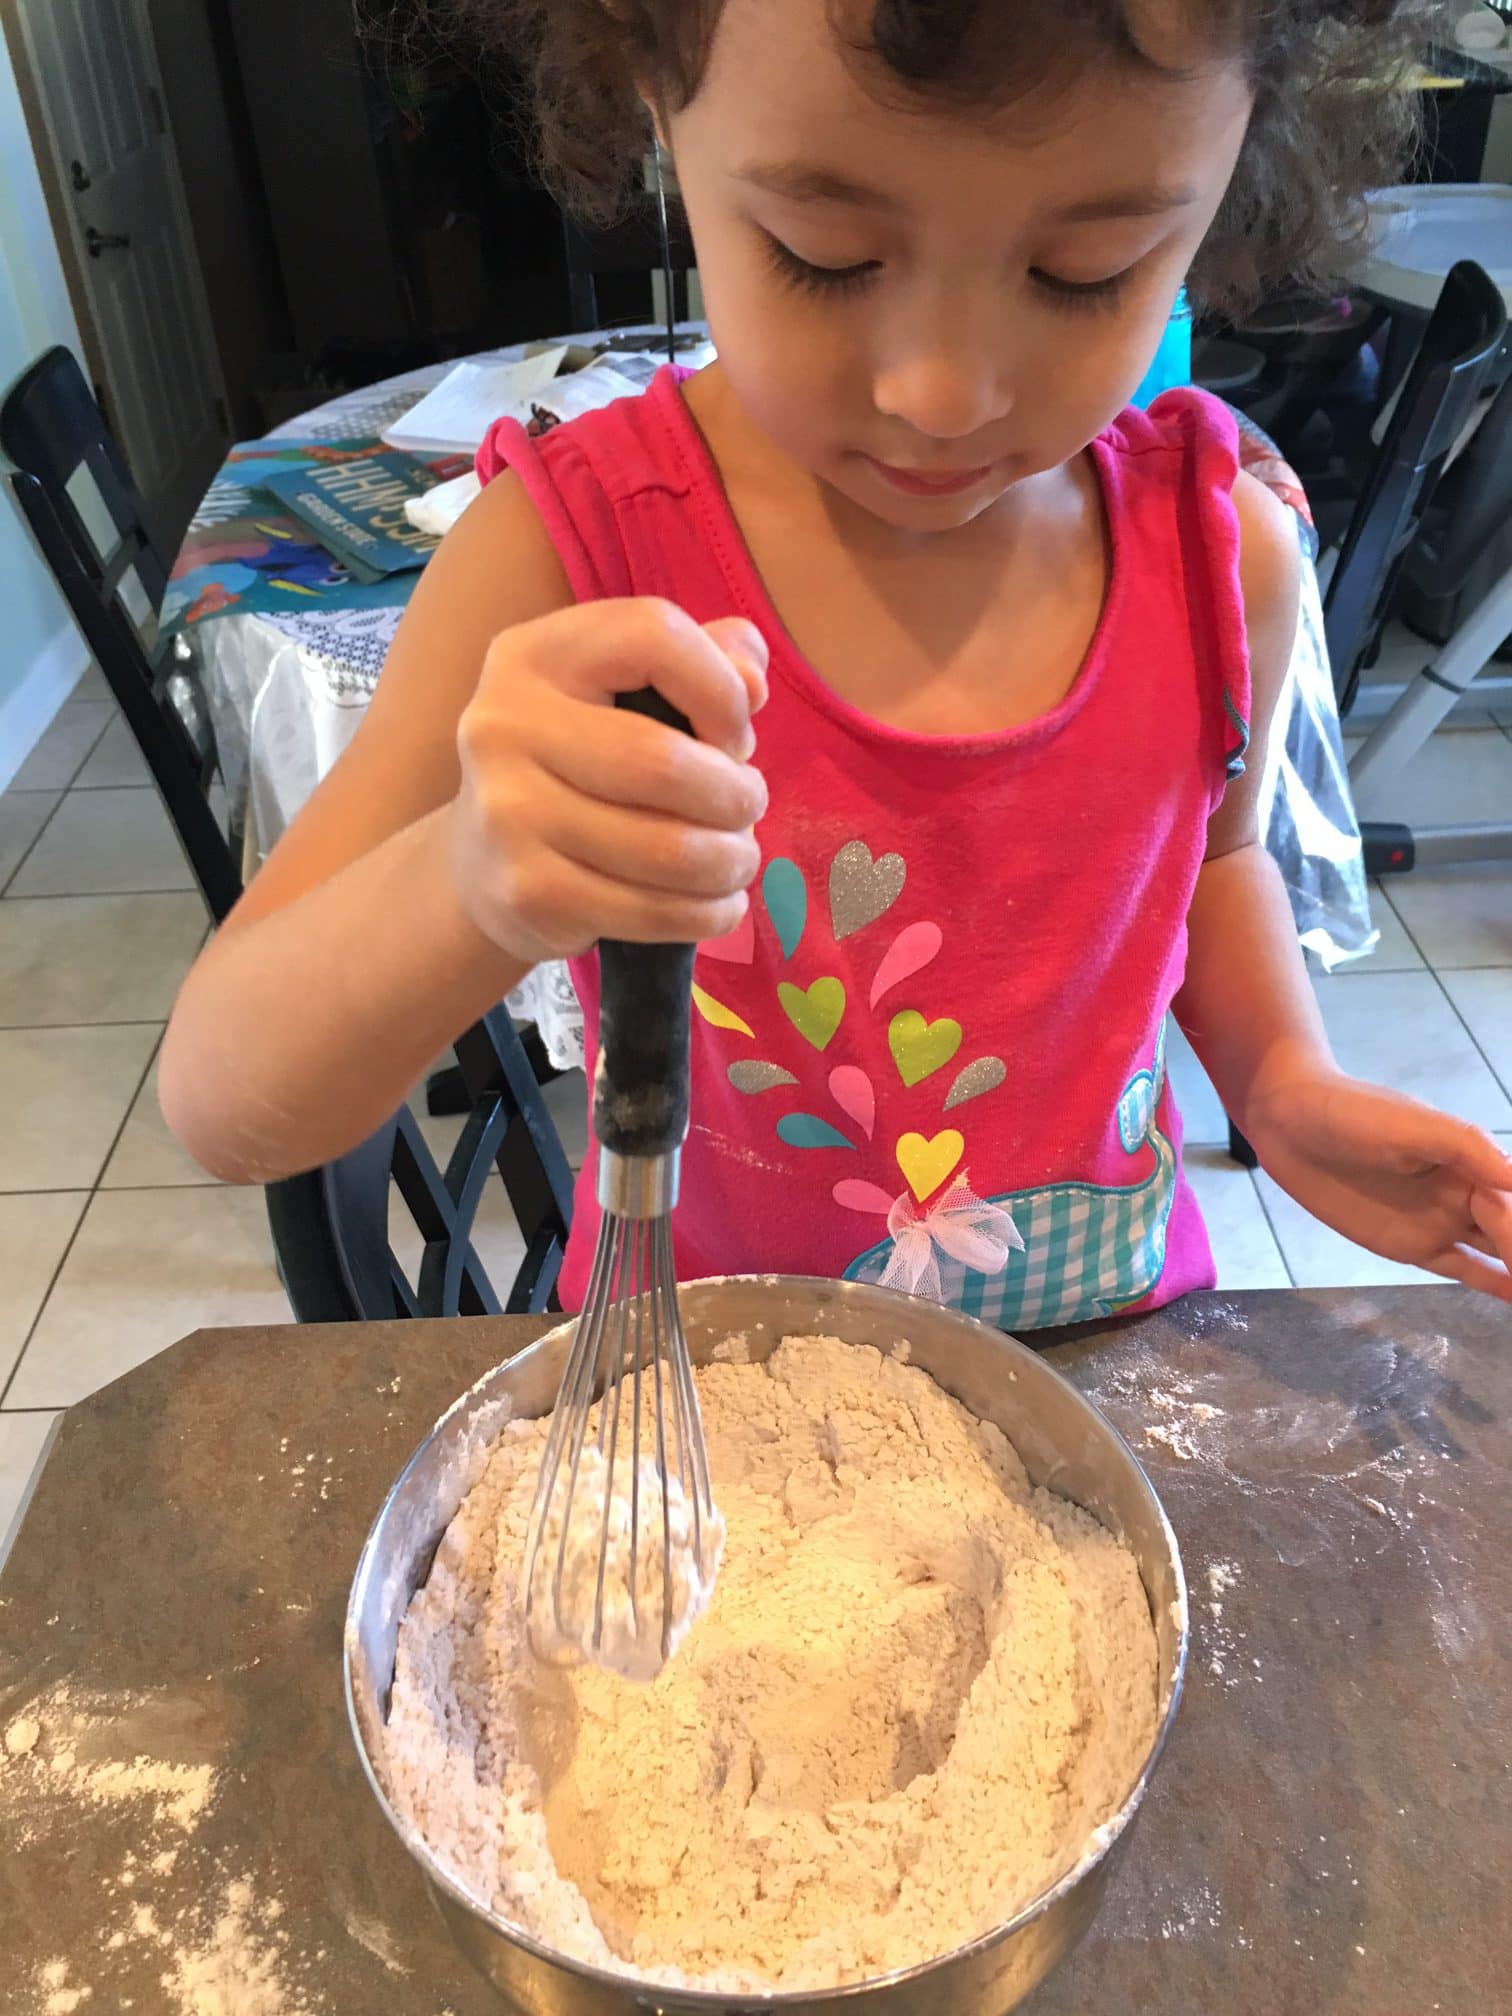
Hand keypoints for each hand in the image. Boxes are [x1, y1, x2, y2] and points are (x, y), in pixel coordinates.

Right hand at [451, 599, 768, 964]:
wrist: (481, 860)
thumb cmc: (579, 761)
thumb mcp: (625, 689)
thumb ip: (702, 660)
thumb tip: (752, 680)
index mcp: (534, 655)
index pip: (654, 636)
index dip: (721, 688)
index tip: (734, 735)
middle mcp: (504, 725)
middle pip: (662, 763)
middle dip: (736, 796)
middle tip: (749, 808)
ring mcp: (508, 815)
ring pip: (668, 849)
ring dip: (731, 861)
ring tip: (738, 859)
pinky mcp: (528, 894)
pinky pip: (650, 911)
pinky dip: (706, 914)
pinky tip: (716, 904)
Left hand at [1246, 1067, 1511, 1301]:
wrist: (1290, 1120)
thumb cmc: (1351, 1112)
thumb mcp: (1410, 1126)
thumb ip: (1466, 1150)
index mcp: (1474, 1160)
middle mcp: (1467, 1192)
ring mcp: (1441, 1220)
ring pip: (1500, 1253)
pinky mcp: (1410, 1245)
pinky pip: (1463, 1270)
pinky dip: (1495, 1285)